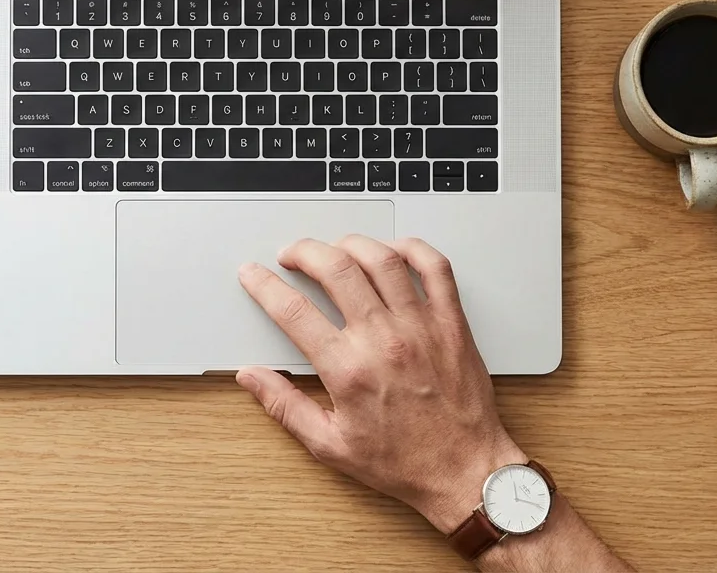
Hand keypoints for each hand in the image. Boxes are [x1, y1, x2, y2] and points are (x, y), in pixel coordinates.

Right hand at [235, 236, 526, 533]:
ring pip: (381, 260)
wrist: (465, 472)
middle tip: (291, 254)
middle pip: (335, 269)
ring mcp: (421, 327)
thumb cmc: (404, 462)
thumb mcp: (330, 445)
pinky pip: (435, 268)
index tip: (253, 274)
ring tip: (335, 248)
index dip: (264, 285)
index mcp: (348, 370)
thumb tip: (251, 377)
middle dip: (303, 251)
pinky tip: (393, 250)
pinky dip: (412, 248)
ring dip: (350, 243)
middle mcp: (383, 340)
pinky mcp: (452, 324)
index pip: (293, 311)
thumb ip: (285, 406)